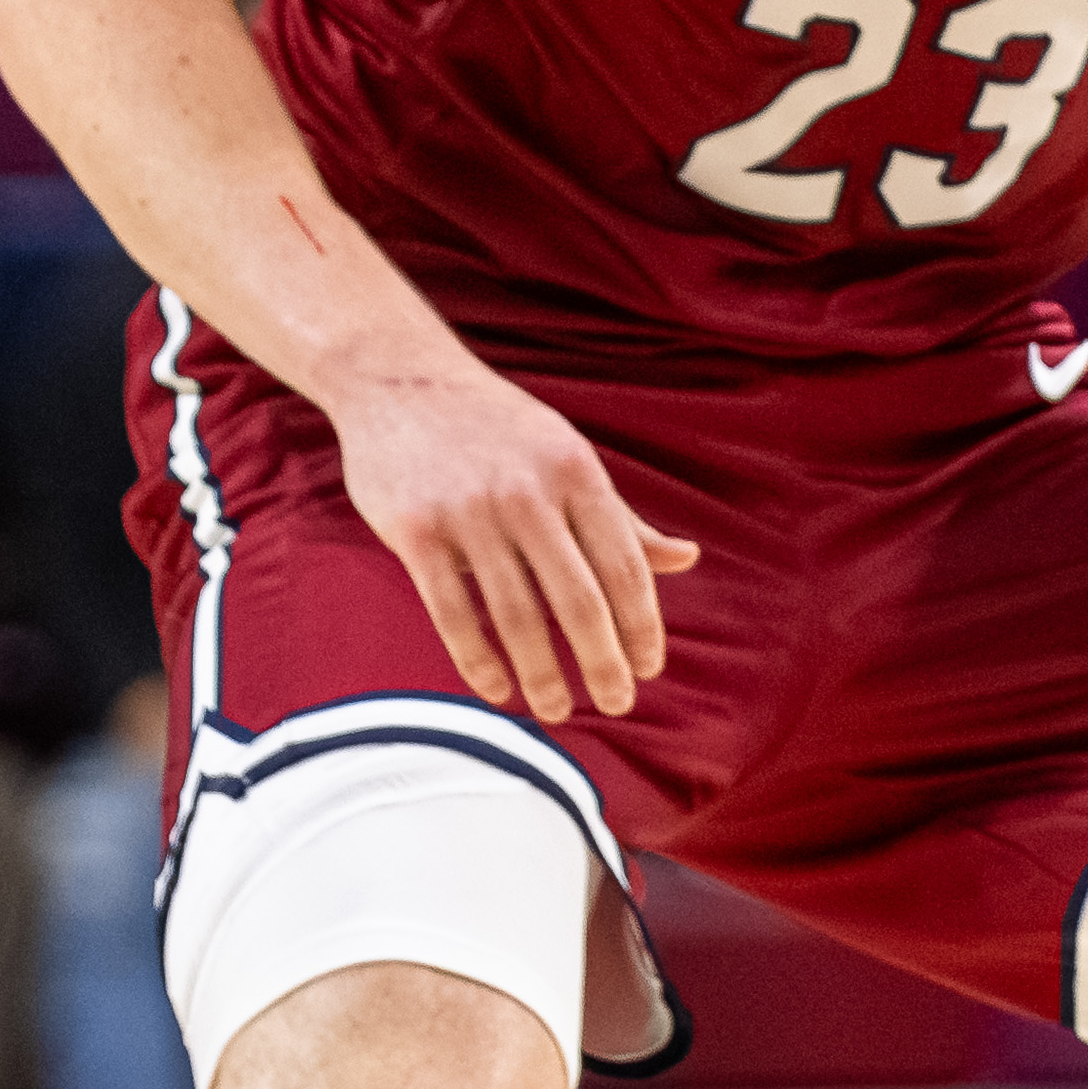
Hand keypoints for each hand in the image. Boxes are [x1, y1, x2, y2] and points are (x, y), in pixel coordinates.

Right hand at [331, 346, 695, 725]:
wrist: (399, 378)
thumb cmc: (497, 429)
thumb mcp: (568, 457)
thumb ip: (622, 518)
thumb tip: (688, 559)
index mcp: (577, 471)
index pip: (624, 564)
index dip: (642, 624)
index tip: (650, 668)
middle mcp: (528, 492)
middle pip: (578, 599)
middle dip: (603, 662)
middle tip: (617, 703)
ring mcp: (470, 512)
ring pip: (516, 614)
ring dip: (541, 674)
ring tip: (556, 710)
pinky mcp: (416, 530)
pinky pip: (452, 612)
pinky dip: (478, 661)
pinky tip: (498, 690)